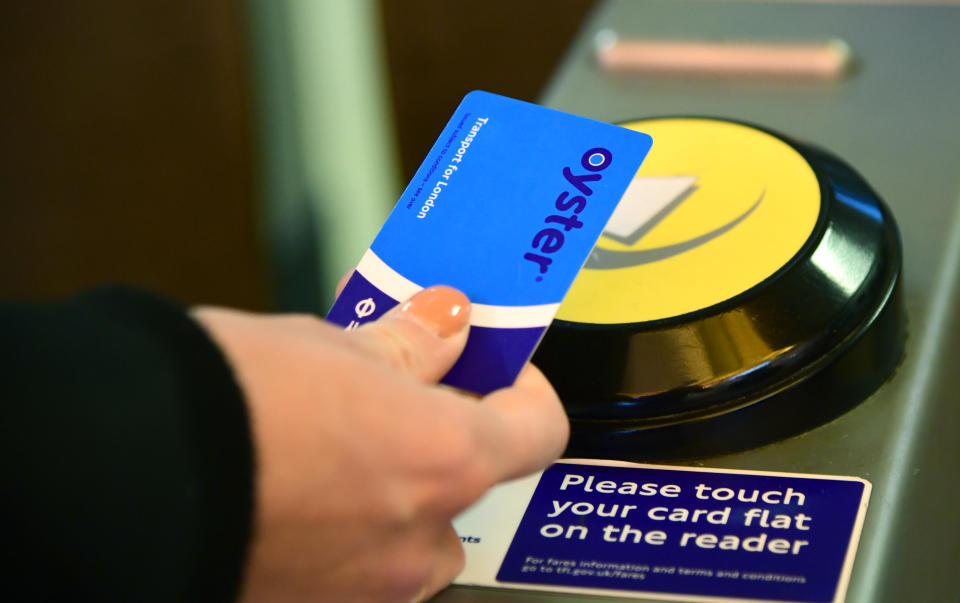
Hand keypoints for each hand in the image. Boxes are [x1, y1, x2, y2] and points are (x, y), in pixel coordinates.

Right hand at [193, 286, 568, 601]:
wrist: (120, 473)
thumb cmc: (224, 402)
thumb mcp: (329, 345)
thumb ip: (407, 344)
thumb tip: (444, 327)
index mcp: (444, 460)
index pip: (538, 430)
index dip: (524, 390)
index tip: (492, 367)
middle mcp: (417, 539)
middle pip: (465, 487)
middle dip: (436, 441)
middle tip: (391, 396)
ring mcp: (365, 587)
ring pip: (407, 534)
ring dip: (389, 490)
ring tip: (330, 442)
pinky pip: (353, 563)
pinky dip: (342, 526)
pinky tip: (293, 486)